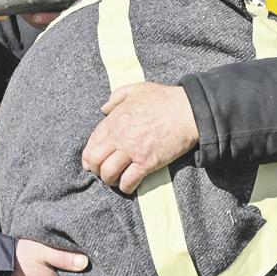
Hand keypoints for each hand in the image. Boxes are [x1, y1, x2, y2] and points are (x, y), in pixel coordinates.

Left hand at [82, 82, 198, 193]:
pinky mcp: (147, 162)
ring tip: (116, 180)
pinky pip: (129, 180)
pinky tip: (129, 185)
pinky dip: (126, 186)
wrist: (188, 111)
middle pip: (94, 160)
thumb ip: (116, 97)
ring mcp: (133, 150)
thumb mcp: (136, 89)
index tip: (91, 162)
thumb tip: (103, 109)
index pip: (91, 143)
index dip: (88, 156)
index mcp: (114, 120)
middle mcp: (120, 137)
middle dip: (95, 169)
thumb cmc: (164, 99)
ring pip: (108, 173)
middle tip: (103, 172)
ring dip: (110, 180)